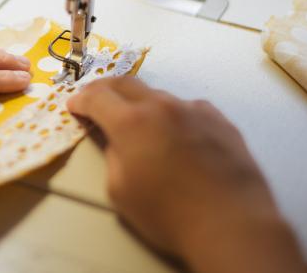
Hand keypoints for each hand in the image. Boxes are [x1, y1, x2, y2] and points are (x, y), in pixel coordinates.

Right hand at [67, 77, 306, 272]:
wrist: (231, 222)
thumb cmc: (169, 214)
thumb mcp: (121, 191)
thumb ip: (113, 156)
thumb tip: (117, 142)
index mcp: (132, 122)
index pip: (97, 97)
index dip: (81, 100)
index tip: (75, 106)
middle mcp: (163, 106)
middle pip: (127, 84)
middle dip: (106, 89)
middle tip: (95, 99)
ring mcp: (195, 110)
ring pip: (160, 96)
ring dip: (142, 104)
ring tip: (140, 123)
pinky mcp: (221, 121)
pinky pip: (189, 109)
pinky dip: (174, 116)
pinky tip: (178, 134)